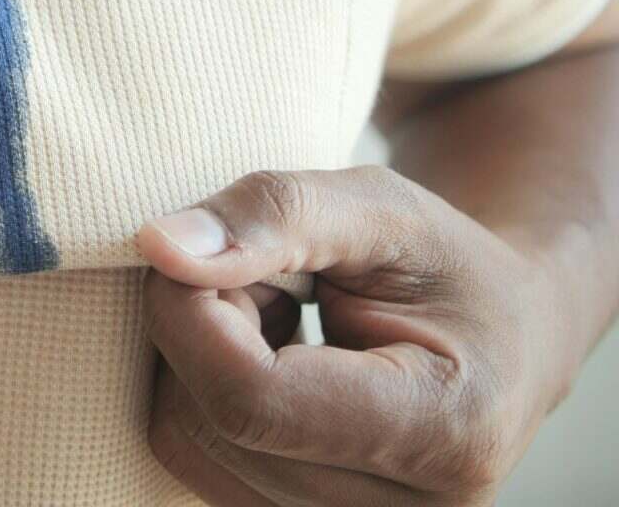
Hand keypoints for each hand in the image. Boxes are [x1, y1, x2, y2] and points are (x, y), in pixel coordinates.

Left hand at [136, 165, 572, 505]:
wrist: (503, 338)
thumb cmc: (444, 265)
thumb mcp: (383, 206)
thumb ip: (275, 214)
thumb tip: (159, 248)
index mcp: (445, 431)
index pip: (250, 396)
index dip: (194, 310)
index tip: (208, 249)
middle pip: (208, 421)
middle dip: (202, 325)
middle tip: (268, 275)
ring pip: (186, 441)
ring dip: (201, 359)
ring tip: (280, 318)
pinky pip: (192, 455)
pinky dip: (204, 394)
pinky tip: (269, 362)